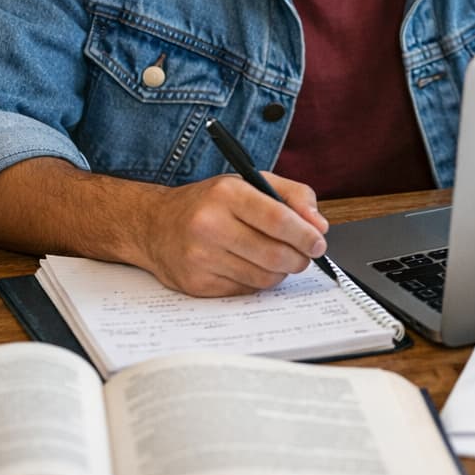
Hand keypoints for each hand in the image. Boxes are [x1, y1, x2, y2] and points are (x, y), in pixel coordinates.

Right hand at [134, 171, 329, 296]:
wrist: (155, 225)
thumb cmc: (210, 203)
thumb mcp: (250, 183)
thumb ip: (293, 196)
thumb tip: (319, 226)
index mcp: (227, 193)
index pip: (278, 219)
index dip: (305, 235)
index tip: (319, 242)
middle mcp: (209, 224)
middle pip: (274, 254)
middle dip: (299, 258)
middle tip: (303, 255)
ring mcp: (200, 257)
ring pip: (263, 277)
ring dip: (280, 272)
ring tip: (275, 258)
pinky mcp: (196, 284)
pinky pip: (245, 291)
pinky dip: (256, 282)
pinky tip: (248, 266)